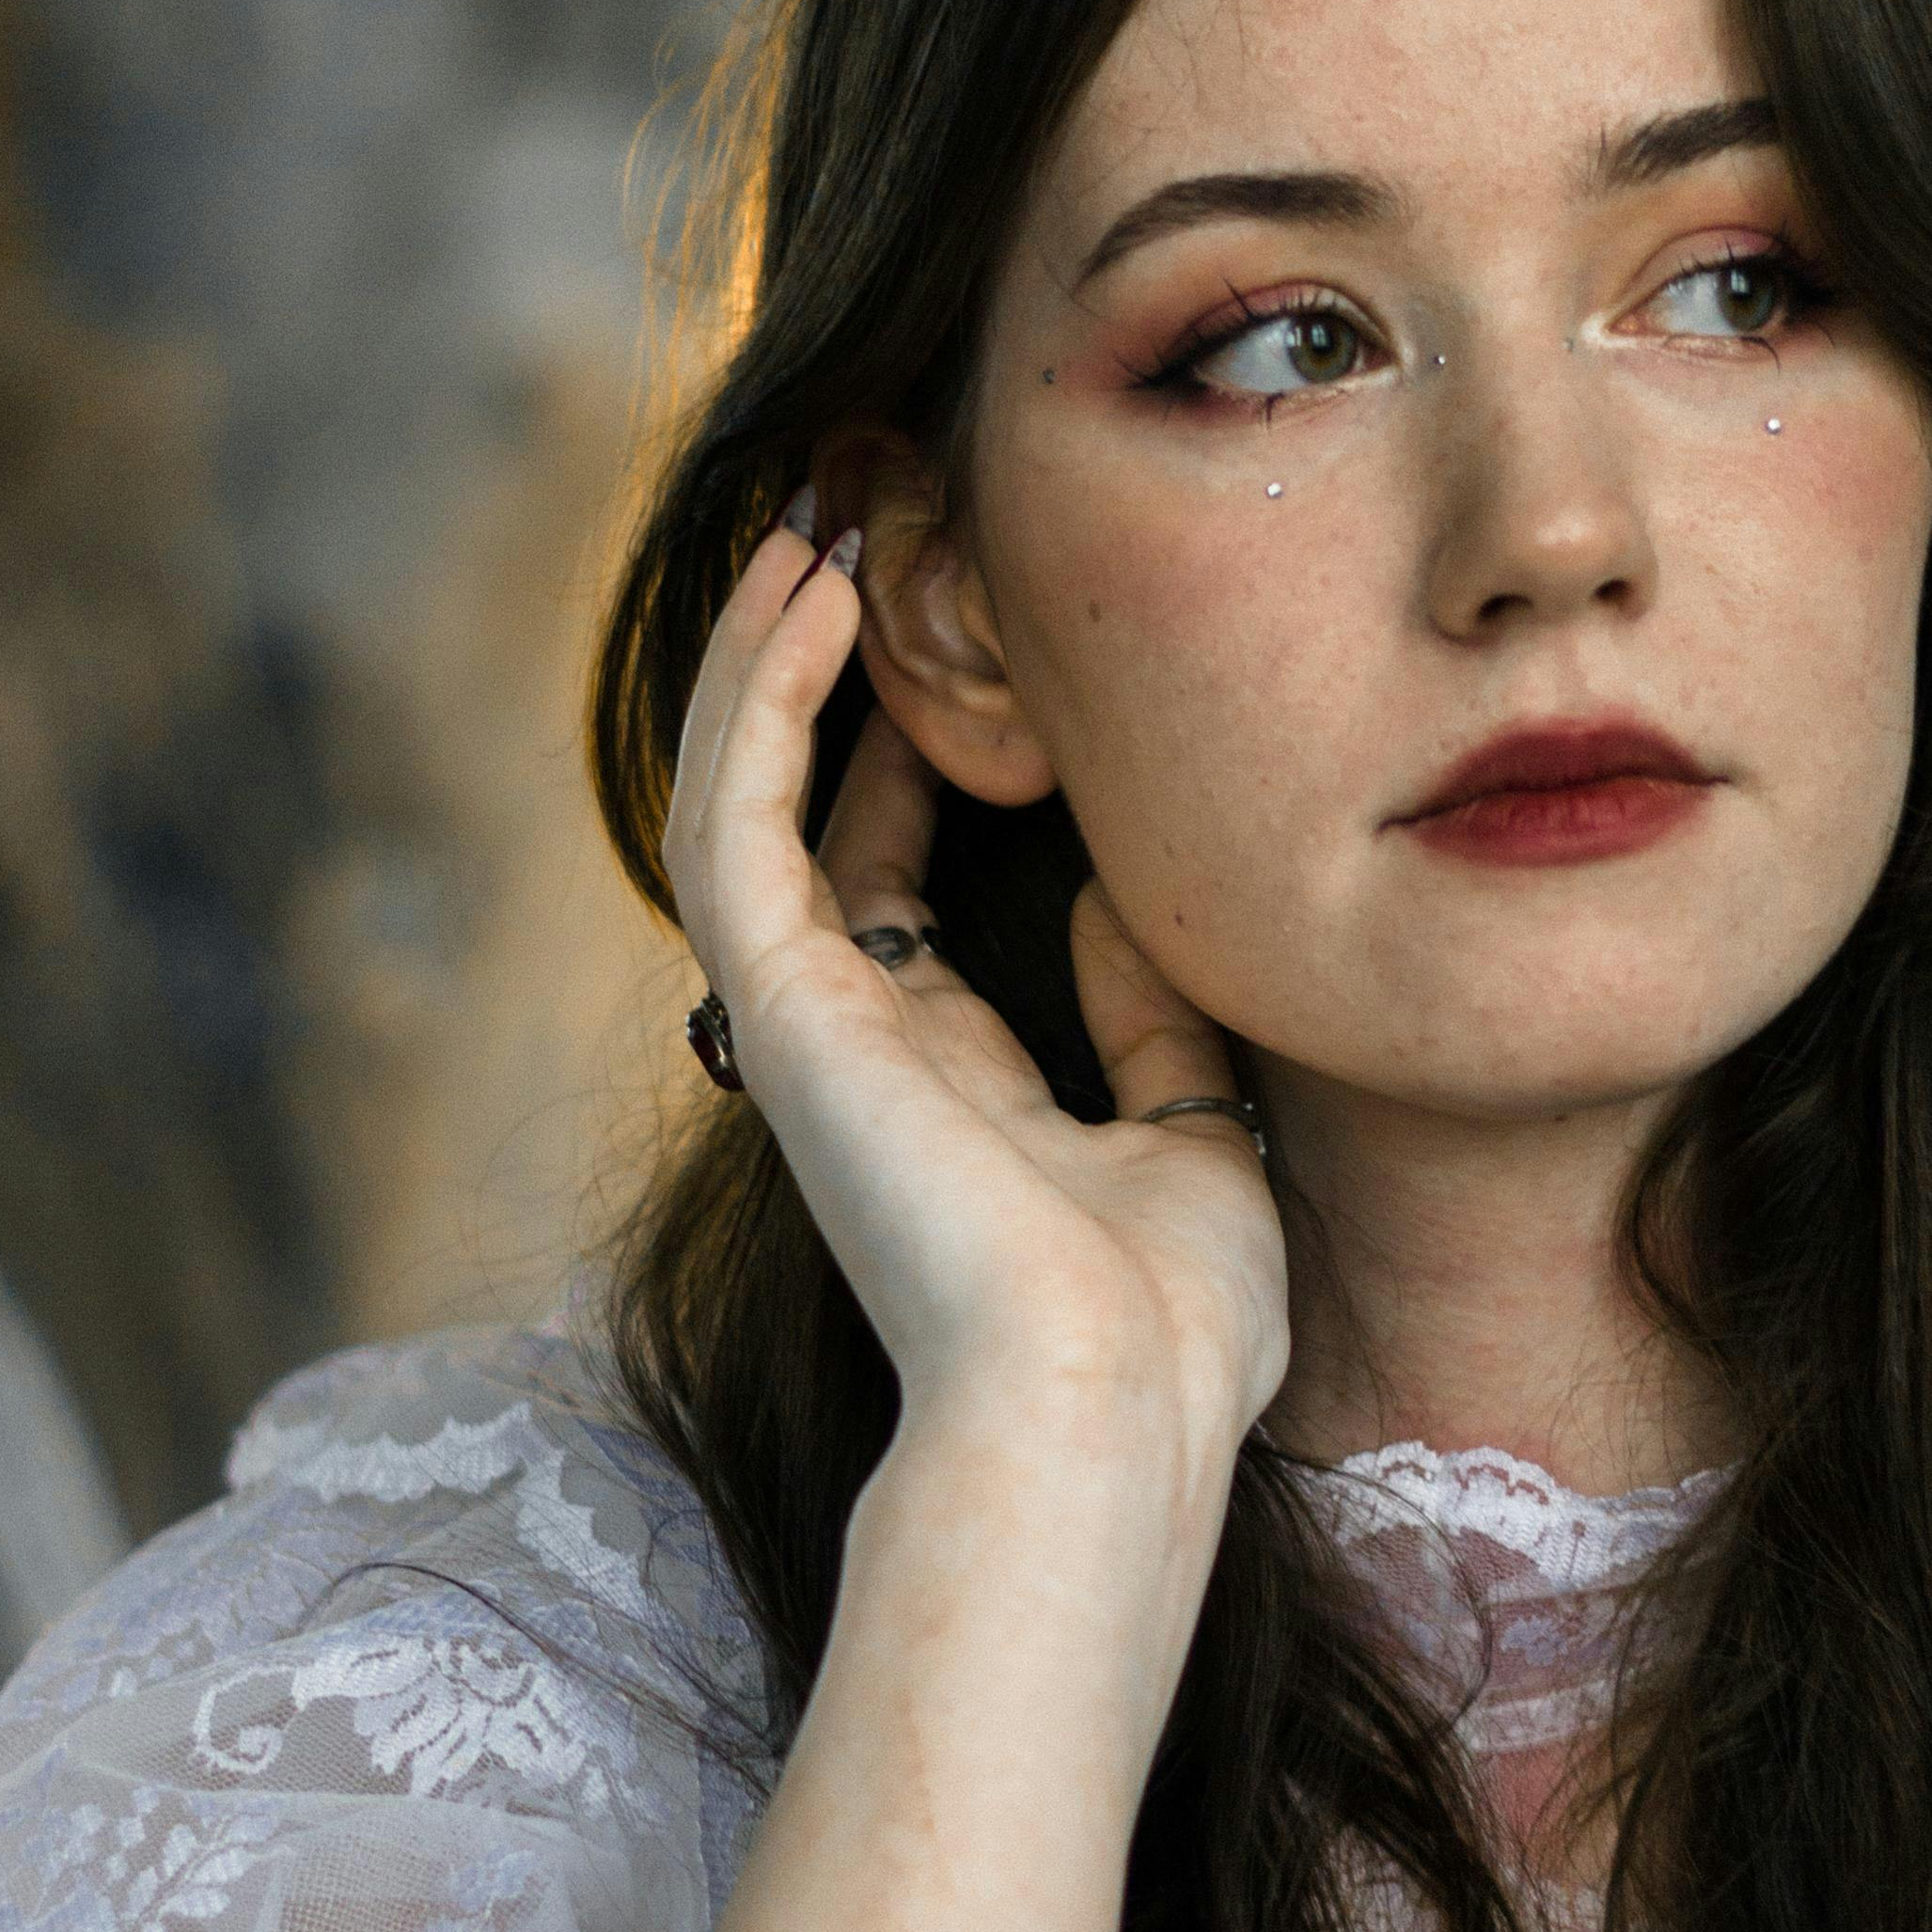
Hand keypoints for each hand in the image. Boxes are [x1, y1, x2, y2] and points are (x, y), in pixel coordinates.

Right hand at [663, 516, 1291, 1467]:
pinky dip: (761, 700)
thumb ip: (1151, 1021)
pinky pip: (735, 820)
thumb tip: (1119, 891)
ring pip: (739, 800)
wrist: (1110, 1403)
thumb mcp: (1196, 1140)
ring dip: (769, 660)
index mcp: (946, 1080)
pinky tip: (814, 594)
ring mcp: (807, 1026)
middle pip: (801, 817)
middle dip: (819, 680)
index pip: (898, 884)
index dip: (917, 755)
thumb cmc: (1168, 1325)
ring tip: (818, 528)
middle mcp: (856, 1044)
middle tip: (858, 534)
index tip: (965, 643)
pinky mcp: (780, 1007)